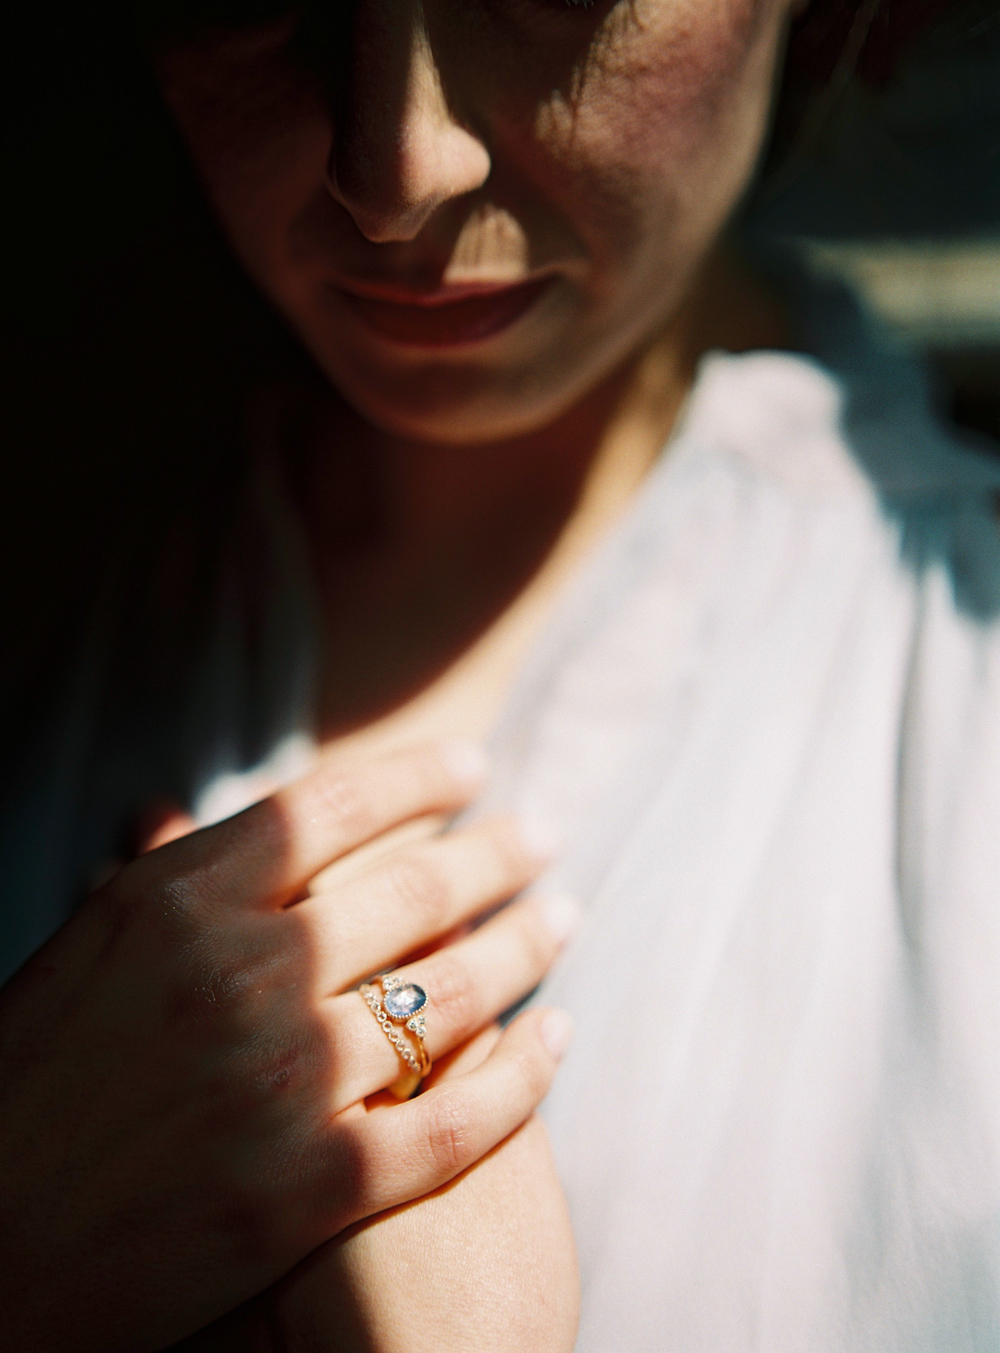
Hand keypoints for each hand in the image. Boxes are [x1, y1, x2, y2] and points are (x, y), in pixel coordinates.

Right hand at [0, 743, 569, 1351]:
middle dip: (499, 853)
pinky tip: (559, 1038)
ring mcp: (287, 1081)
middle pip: (415, 887)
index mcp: (175, 901)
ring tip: (564, 918)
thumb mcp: (86, 950)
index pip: (331, 805)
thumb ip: (168, 881)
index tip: (475, 767)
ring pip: (455, 992)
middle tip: (545, 836)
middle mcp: (243, 973)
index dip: (420, 777)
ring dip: (527, 944)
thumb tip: (188, 808)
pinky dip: (527, 1074)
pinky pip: (461, 1117)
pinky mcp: (318, 1188)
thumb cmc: (24, 1091)